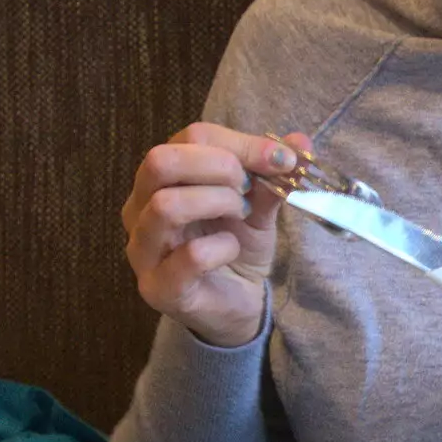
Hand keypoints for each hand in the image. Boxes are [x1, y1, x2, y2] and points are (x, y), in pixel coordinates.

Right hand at [122, 122, 310, 347]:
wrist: (238, 304)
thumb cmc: (238, 246)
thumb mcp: (260, 205)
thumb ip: (272, 174)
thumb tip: (301, 141)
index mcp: (162, 178)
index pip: (190, 137)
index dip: (242, 143)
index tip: (281, 159)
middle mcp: (140, 208)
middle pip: (160, 161)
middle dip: (219, 167)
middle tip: (248, 189)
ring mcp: (143, 250)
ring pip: (166, 205)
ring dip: (219, 203)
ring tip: (241, 215)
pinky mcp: (158, 287)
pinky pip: (191, 255)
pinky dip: (223, 247)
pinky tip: (232, 250)